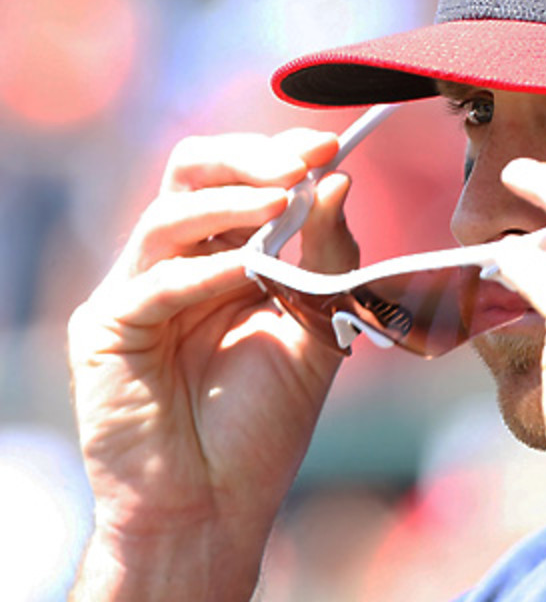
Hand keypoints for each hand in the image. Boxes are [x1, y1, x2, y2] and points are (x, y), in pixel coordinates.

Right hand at [68, 128, 356, 598]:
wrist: (217, 502)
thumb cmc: (264, 420)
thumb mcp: (315, 327)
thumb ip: (326, 257)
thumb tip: (338, 181)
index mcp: (224, 256)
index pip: (238, 179)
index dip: (277, 154)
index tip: (327, 143)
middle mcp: (176, 263)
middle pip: (191, 175)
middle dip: (247, 159)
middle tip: (296, 162)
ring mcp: (136, 291)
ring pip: (168, 216)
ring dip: (229, 203)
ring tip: (280, 202)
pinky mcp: (107, 329)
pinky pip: (152, 283)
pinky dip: (203, 271)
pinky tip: (243, 272)